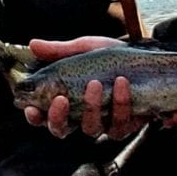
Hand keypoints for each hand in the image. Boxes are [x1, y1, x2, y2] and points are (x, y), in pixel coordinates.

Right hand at [22, 36, 147, 139]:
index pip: (44, 117)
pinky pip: (120, 125)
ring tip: (96, 83)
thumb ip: (59, 50)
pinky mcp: (126, 124)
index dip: (35, 117)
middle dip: (58, 118)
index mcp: (66, 100)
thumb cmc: (109, 55)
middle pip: (61, 131)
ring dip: (91, 107)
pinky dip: (121, 105)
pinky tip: (122, 84)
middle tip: (60, 99)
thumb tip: (33, 44)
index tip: (32, 108)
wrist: (144, 54)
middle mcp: (82, 116)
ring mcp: (104, 123)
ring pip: (91, 128)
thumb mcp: (83, 48)